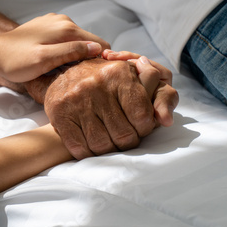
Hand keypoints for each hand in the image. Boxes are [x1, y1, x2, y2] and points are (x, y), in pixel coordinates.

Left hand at [0, 14, 109, 81]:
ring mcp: (54, 22)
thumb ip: (71, 52)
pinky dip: (65, 51)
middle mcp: (63, 21)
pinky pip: (65, 40)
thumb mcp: (45, 60)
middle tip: (76, 77)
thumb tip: (97, 48)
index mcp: (66, 28)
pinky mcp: (46, 27)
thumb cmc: (16, 61)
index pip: (100, 43)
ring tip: (63, 72)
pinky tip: (54, 63)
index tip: (94, 76)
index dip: (101, 60)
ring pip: (77, 41)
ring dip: (75, 56)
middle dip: (88, 58)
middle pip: (89, 42)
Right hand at [29, 58, 174, 159]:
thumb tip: (166, 119)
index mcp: (118, 74)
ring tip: (110, 144)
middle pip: (123, 135)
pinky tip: (91, 147)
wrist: (62, 73)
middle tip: (125, 140)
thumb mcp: (130, 73)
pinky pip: (79, 147)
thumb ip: (153, 89)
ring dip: (108, 151)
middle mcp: (97, 85)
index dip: (144, 129)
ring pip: (102, 145)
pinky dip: (87, 153)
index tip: (140, 129)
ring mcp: (76, 101)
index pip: (142, 116)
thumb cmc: (104, 78)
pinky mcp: (60, 115)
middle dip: (128, 143)